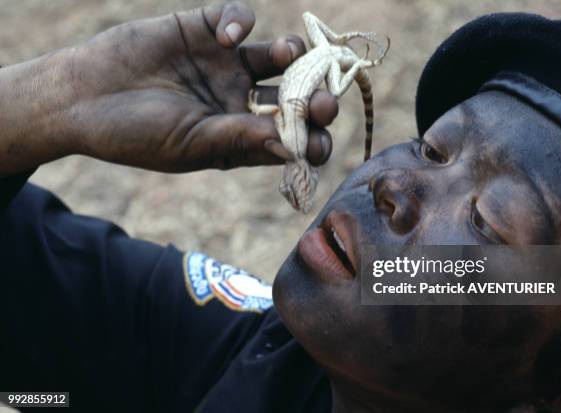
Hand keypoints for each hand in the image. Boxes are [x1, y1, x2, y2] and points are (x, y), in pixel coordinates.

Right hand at [52, 3, 337, 171]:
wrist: (82, 98)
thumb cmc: (135, 133)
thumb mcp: (191, 144)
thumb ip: (241, 140)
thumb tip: (294, 148)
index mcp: (241, 135)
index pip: (291, 138)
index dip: (312, 141)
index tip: (322, 144)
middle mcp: (241, 99)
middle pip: (295, 96)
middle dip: (315, 98)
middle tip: (326, 102)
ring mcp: (226, 63)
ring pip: (278, 54)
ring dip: (293, 54)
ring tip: (288, 55)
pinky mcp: (205, 29)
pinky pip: (237, 17)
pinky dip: (238, 21)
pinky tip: (225, 36)